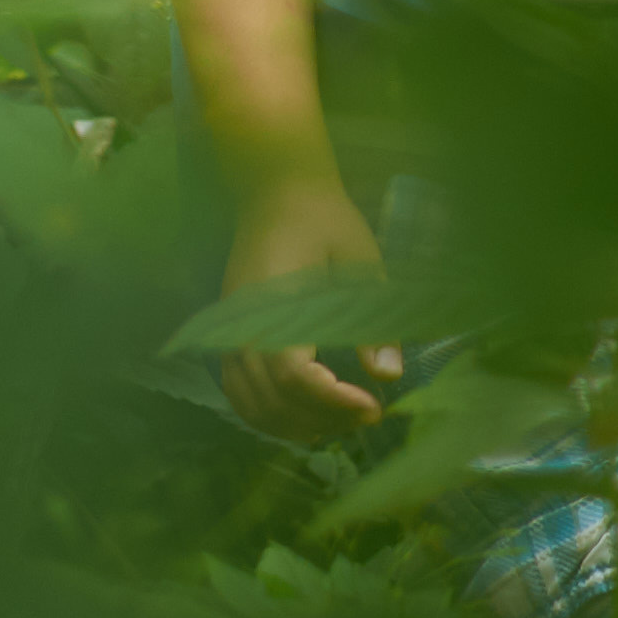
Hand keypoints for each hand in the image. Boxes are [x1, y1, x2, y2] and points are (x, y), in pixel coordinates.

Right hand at [214, 167, 403, 442]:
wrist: (276, 193)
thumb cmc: (324, 219)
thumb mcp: (360, 261)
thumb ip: (372, 321)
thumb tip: (389, 374)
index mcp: (274, 305)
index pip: (295, 376)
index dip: (334, 402)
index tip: (374, 408)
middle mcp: (242, 328)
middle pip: (274, 398)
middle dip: (324, 418)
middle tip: (370, 416)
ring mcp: (229, 336)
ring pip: (252, 405)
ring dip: (295, 425)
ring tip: (342, 423)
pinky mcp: (228, 339)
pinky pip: (238, 394)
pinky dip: (267, 417)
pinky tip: (304, 420)